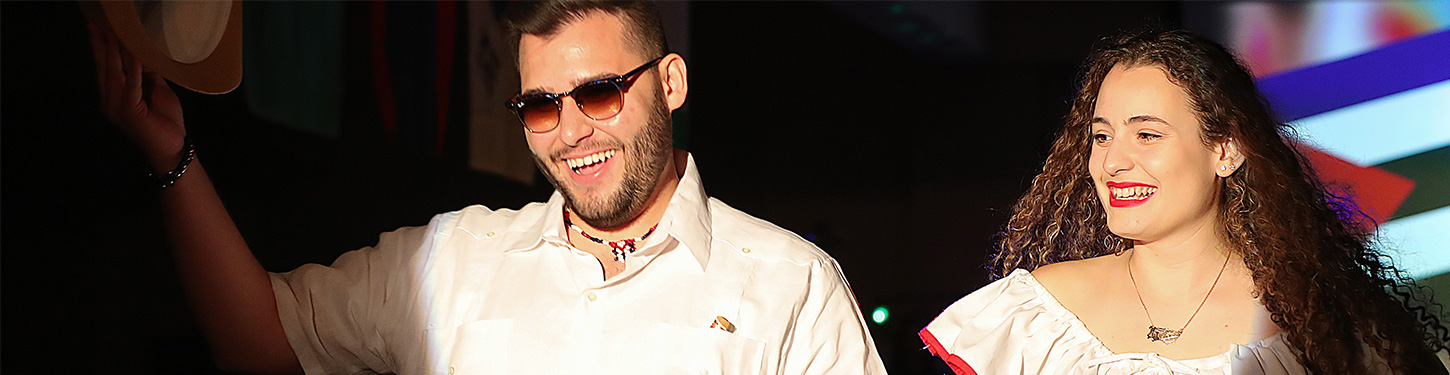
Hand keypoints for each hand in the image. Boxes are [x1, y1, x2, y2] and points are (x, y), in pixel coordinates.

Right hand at [87, 23, 186, 168]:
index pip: (106, 70)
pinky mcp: (129, 111)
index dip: (102, 50)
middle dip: (102, 46)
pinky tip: (133, 54)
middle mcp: (110, 102)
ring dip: (114, 52)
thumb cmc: (166, 123)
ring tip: (113, 34)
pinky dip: (133, 69)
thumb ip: (149, 76)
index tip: (100, 30)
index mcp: (114, 98)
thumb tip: (145, 56)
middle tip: (98, 26)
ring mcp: (116, 107)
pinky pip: (131, 85)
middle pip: (104, 69)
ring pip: (113, 73)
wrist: (173, 149)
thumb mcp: (157, 92)